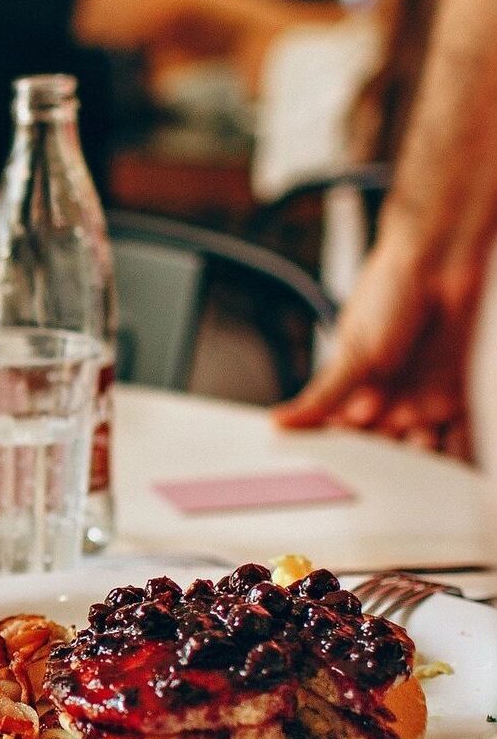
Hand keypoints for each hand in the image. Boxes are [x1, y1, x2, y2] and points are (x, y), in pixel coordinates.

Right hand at [273, 226, 480, 456]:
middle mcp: (383, 398)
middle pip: (379, 448)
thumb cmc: (389, 290)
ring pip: (417, 449)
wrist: (439, 263)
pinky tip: (455, 474)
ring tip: (418, 465)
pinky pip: (457, 436)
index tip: (338, 475)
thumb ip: (324, 396)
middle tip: (384, 471)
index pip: (338, 436)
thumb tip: (281, 422)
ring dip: (419, 463)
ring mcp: (419, 397)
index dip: (339, 457)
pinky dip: (456, 456)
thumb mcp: (352, 352)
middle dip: (382, 464)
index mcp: (350, 391)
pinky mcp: (453, 393)